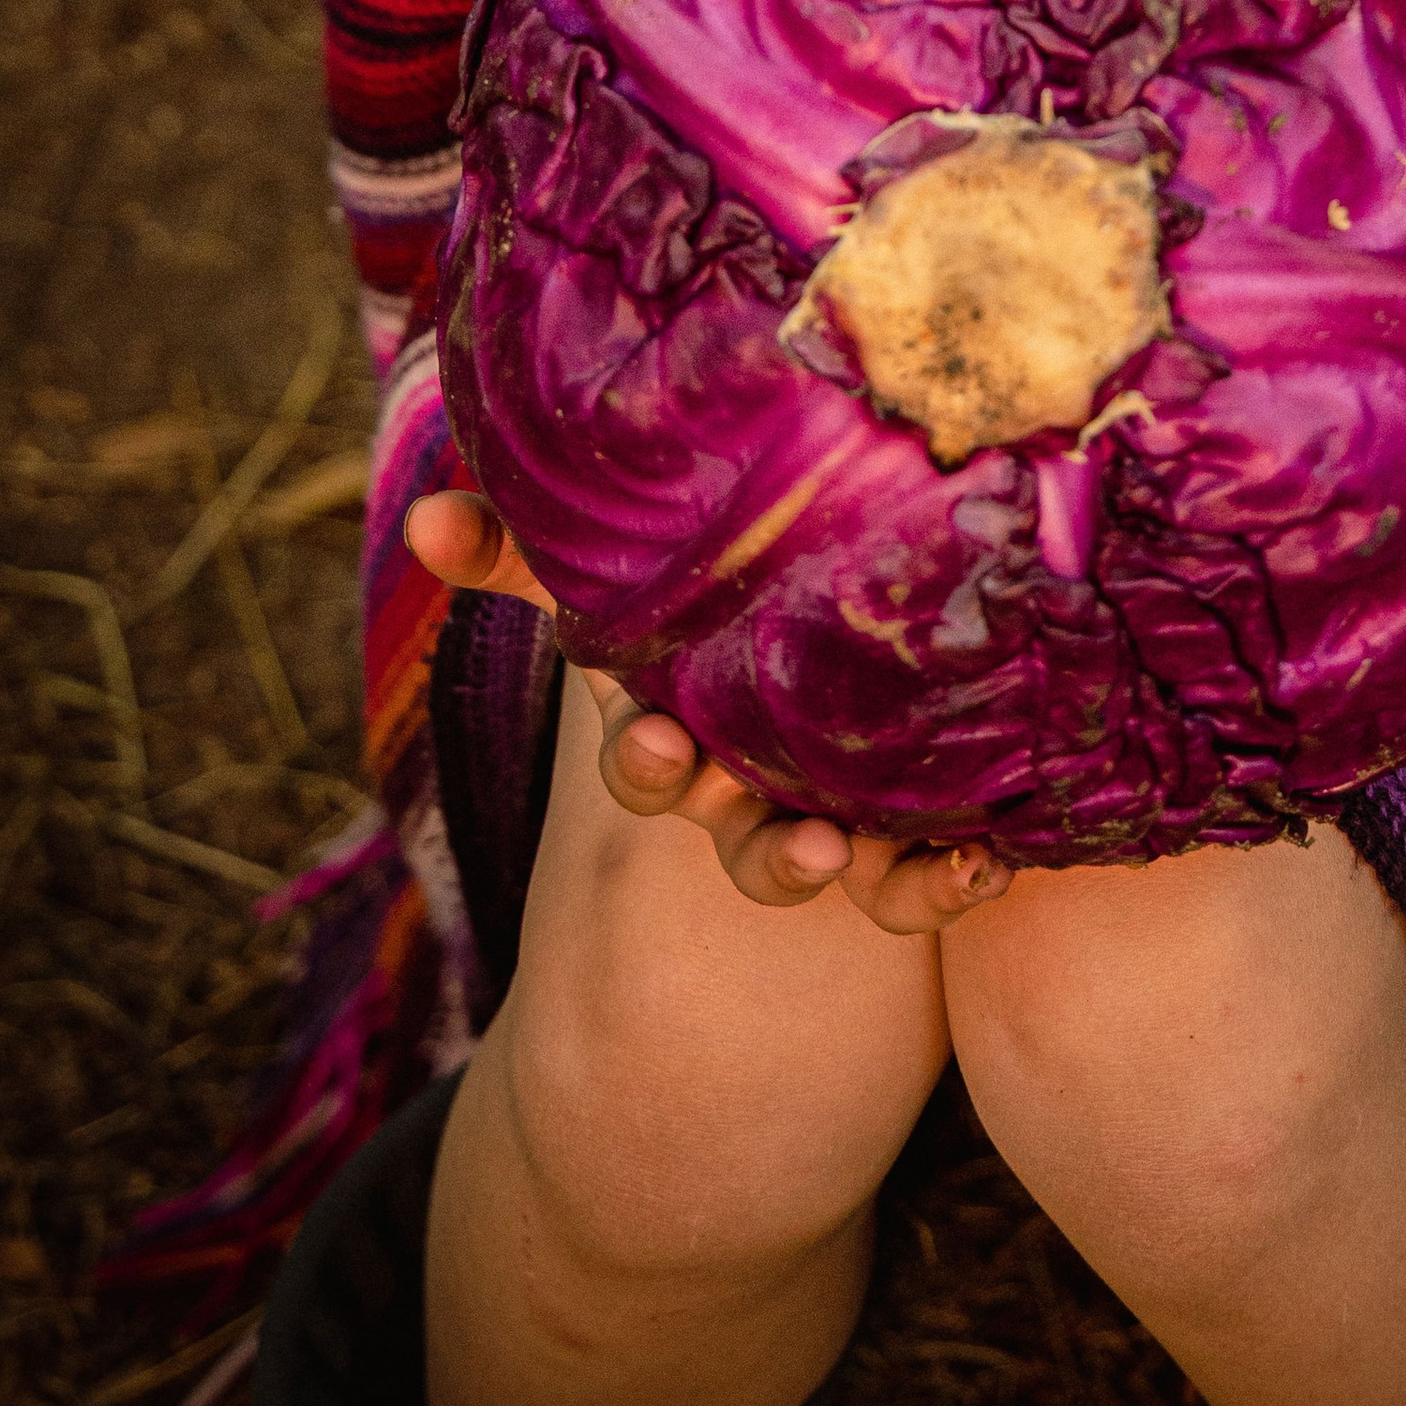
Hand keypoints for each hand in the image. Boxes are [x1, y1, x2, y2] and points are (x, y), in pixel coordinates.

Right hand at [402, 489, 1012, 930]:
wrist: (823, 688)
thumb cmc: (704, 612)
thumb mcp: (619, 578)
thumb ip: (525, 547)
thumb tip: (422, 518)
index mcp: (679, 717)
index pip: (644, 755)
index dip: (647, 761)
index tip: (663, 741)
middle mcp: (743, 778)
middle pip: (726, 824)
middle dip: (740, 826)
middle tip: (777, 819)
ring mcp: (819, 809)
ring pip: (808, 862)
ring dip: (819, 862)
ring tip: (847, 848)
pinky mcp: (902, 836)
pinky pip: (913, 887)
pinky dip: (941, 884)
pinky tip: (983, 867)